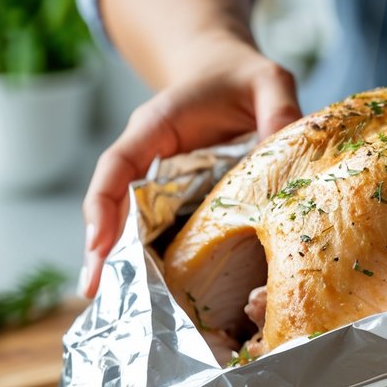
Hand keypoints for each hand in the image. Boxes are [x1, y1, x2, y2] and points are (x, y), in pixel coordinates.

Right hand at [79, 44, 300, 297]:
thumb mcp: (267, 80)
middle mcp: (149, 158)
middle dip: (104, 249)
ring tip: (119, 310)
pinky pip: (161, 233)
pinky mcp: (178, 202)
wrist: (230, 76)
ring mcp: (160, 183)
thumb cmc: (243, 77)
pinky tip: (159, 300)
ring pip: (133, 226)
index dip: (105, 203)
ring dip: (124, 264)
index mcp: (158, 124)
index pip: (119, 162)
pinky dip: (155, 264)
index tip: (99, 243)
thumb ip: (279, 106)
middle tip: (97, 294)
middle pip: (115, 206)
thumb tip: (289, 142)